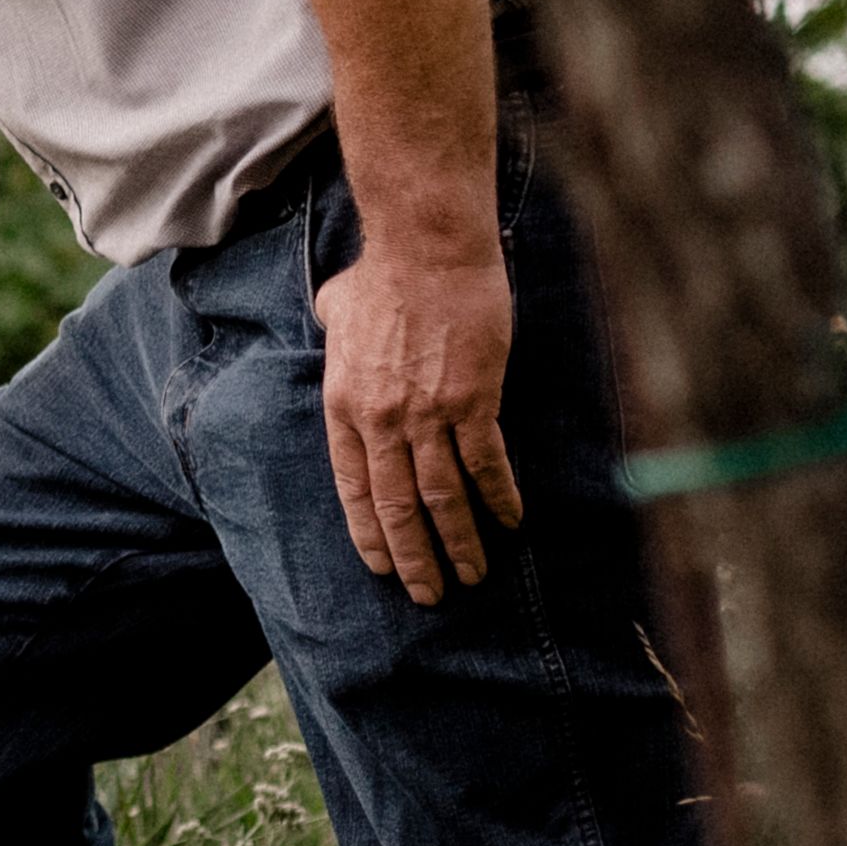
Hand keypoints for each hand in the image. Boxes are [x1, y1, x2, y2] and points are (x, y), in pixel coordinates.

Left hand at [316, 224, 522, 603]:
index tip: (383, 567)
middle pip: (397, 505)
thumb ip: (337, 330)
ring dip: (459, 542)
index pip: (352, 488)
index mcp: (344, 405)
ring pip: (442, 497)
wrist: (426, 250)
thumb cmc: (383, 274)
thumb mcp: (337, 309)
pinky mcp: (473, 401)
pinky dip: (499, 498)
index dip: (369, 532)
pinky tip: (511, 523)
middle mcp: (381, 420)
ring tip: (472, 575)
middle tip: (429, 595)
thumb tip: (335, 320)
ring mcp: (427, 415)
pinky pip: (486, 464)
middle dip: (414, 557)